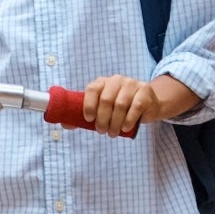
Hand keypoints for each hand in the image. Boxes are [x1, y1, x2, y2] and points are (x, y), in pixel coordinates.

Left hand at [83, 73, 200, 136]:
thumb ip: (85, 116)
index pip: (92, 89)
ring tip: (113, 133)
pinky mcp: (145, 92)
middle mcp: (116, 80)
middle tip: (102, 131)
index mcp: (103, 82)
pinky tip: (125, 128)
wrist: (148, 103)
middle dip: (102, 119)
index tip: (88, 119)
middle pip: (106, 99)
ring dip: (115, 123)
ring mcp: (132, 84)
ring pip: (120, 104)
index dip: (88, 105)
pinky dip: (128, 120)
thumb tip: (65, 124)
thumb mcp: (103, 109)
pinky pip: (135, 106)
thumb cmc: (120, 108)